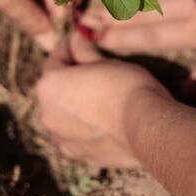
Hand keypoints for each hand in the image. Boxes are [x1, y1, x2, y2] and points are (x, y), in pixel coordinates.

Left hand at [36, 33, 170, 166]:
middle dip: (72, 77)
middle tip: (93, 66)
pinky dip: (85, 126)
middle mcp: (47, 114)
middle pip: (58, 89)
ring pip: (66, 114)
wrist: (147, 129)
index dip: (71, 46)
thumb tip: (77, 39)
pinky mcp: (79, 156)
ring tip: (101, 95)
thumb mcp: (105, 61)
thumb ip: (84, 51)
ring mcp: (62, 138)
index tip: (80, 39)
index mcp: (48, 86)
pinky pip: (77, 135)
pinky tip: (104, 119)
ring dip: (77, 103)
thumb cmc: (126, 87)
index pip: (56, 58)